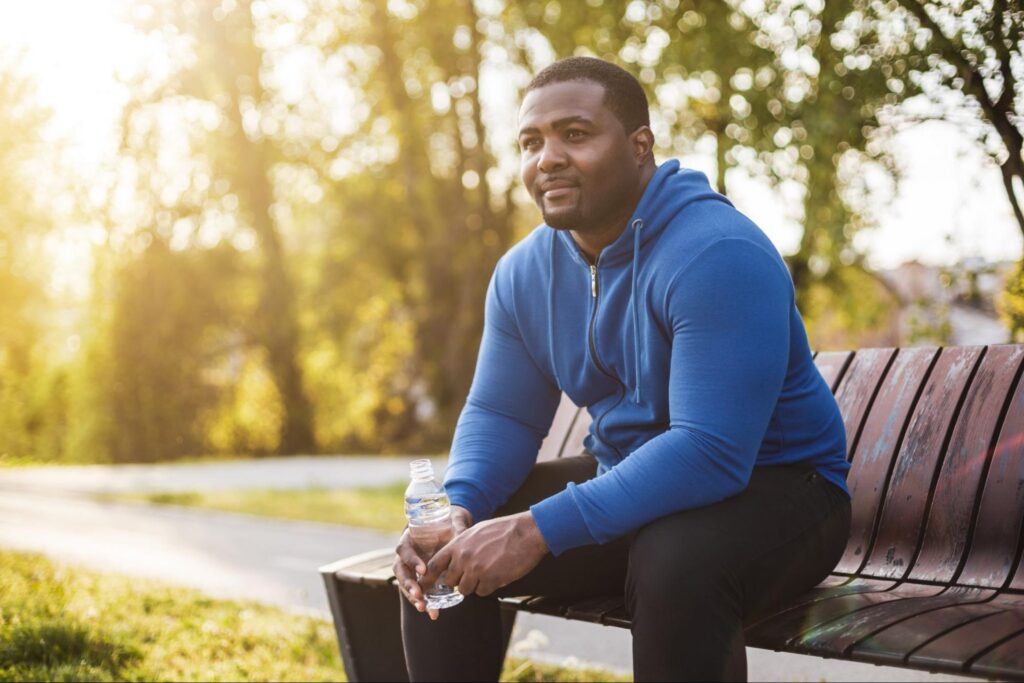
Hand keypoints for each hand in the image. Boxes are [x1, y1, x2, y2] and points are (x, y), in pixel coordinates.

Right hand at [394, 505, 472, 618]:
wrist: (449, 530)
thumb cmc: (447, 525)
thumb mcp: (452, 524)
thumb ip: (456, 529)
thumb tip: (462, 534)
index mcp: (409, 539)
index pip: (403, 549)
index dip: (411, 560)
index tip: (423, 570)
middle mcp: (406, 555)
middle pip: (400, 571)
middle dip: (408, 584)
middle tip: (419, 594)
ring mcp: (410, 568)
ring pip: (405, 584)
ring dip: (413, 597)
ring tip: (424, 608)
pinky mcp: (419, 579)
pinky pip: (417, 592)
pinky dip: (423, 602)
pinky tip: (432, 612)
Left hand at [419, 511, 547, 599]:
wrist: (527, 532)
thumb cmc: (504, 530)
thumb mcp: (477, 531)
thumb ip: (462, 545)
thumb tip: (454, 558)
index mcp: (458, 544)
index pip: (434, 564)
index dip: (429, 577)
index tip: (425, 584)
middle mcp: (464, 557)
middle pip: (449, 581)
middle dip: (458, 581)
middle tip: (471, 575)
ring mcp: (476, 570)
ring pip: (465, 590)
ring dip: (474, 585)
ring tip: (488, 572)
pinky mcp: (491, 580)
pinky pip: (482, 592)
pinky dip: (488, 587)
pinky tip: (498, 574)